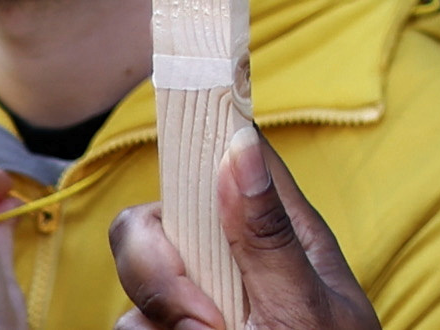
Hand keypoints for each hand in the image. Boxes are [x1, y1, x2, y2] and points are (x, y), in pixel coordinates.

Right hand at [109, 133, 376, 329]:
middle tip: (203, 321)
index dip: (196, 131)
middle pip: (150, 225)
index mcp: (277, 227)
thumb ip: (267, 236)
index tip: (175, 129)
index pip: (226, 151)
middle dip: (155, 270)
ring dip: (160, 322)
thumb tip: (238, 144)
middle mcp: (228, 257)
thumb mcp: (306, 308)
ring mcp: (198, 303)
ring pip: (133, 292)